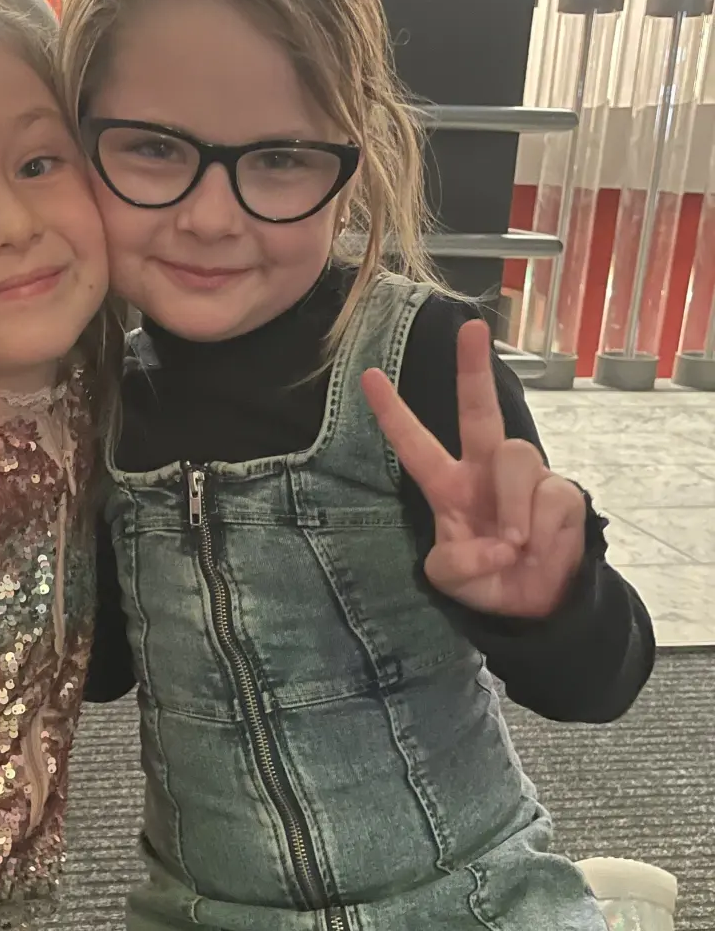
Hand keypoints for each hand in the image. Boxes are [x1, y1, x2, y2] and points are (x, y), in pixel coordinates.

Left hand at [361, 318, 585, 618]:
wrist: (536, 601)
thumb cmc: (488, 579)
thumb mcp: (452, 580)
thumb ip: (456, 565)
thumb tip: (497, 545)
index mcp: (448, 484)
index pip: (415, 444)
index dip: (393, 412)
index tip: (370, 377)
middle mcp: (485, 469)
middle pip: (480, 411)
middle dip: (473, 368)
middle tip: (472, 329)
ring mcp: (525, 476)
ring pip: (515, 458)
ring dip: (512, 507)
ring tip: (514, 544)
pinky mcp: (560, 491)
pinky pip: (549, 496)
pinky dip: (540, 530)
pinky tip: (537, 547)